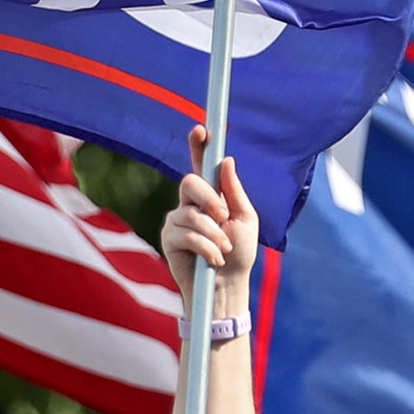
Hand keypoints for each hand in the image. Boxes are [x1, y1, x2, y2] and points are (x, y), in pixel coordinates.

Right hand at [160, 130, 260, 307]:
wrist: (227, 285)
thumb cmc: (238, 253)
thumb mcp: (244, 219)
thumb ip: (234, 191)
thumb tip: (226, 160)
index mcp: (211, 196)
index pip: (202, 165)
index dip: (199, 146)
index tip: (201, 128)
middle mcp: (191, 204)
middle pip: (189, 182)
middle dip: (210, 199)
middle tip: (224, 217)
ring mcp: (177, 220)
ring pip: (191, 213)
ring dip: (214, 234)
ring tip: (224, 250)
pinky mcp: (169, 238)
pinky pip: (186, 233)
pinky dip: (206, 247)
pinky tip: (213, 259)